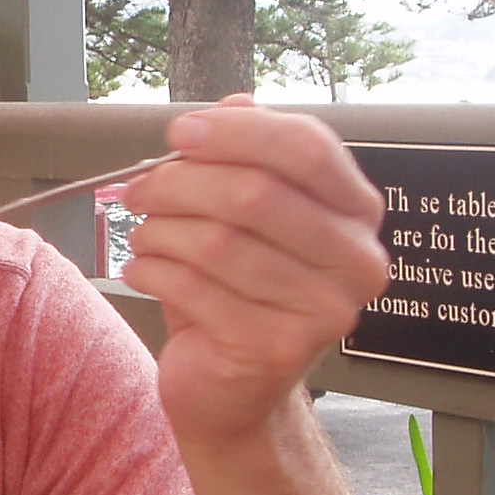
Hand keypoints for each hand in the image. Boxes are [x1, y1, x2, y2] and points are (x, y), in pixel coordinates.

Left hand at [121, 96, 386, 444]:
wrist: (233, 393)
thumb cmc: (237, 294)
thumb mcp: (241, 218)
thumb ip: (245, 158)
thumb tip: (235, 102)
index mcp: (356, 213)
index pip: (306, 147)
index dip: (236, 131)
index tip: (180, 134)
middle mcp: (357, 261)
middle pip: (255, 193)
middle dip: (180, 183)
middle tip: (137, 190)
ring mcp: (324, 312)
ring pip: (219, 241)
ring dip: (161, 231)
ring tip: (143, 236)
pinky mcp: (278, 350)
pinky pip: (195, 289)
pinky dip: (153, 270)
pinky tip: (143, 269)